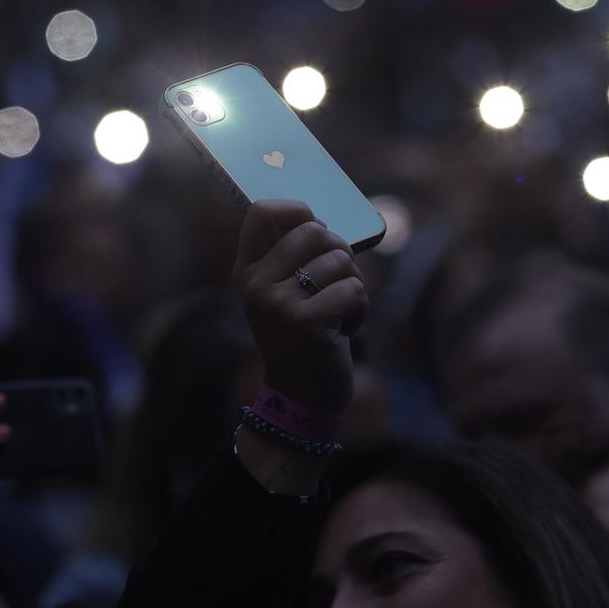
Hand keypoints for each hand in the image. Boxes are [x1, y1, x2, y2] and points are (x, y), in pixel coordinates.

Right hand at [235, 201, 368, 418]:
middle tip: (335, 283)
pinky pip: (354, 290)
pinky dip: (360, 310)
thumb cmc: (303, 337)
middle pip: (316, 231)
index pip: (262, 212)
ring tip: (337, 314)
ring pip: (341, 262)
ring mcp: (279, 304)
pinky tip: (343, 331)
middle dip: (340, 254)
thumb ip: (295, 258)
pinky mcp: (308, 324)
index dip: (297, 209)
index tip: (315, 225)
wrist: (301, 399)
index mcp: (248, 272)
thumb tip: (321, 220)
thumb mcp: (287, 295)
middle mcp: (257, 285)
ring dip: (353, 287)